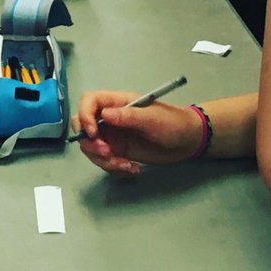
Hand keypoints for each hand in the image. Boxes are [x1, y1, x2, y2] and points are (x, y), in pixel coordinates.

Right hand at [73, 90, 204, 174]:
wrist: (187, 141)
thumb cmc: (173, 123)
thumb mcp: (152, 118)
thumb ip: (128, 116)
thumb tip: (104, 114)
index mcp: (117, 102)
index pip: (89, 102)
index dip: (84, 116)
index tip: (92, 133)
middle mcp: (110, 118)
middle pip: (83, 126)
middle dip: (90, 143)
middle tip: (108, 154)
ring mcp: (113, 136)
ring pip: (92, 148)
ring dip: (104, 160)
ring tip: (126, 166)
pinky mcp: (119, 151)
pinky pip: (105, 161)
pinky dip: (114, 168)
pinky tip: (132, 169)